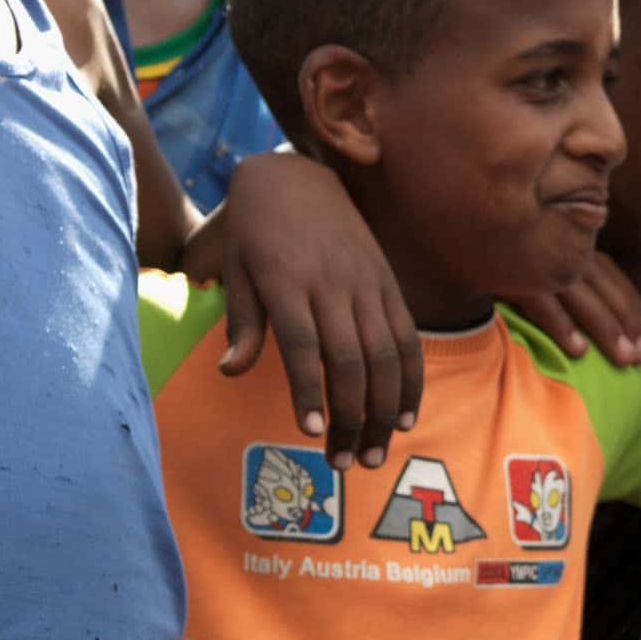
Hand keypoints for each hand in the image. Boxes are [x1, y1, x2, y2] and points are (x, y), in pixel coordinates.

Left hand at [191, 148, 423, 472]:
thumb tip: (230, 372)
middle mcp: (333, 285)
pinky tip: (405, 417)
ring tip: (372, 453)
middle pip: (351, 361)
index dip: (311, 390)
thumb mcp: (237, 269)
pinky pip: (408, 341)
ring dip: (383, 411)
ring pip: (385, 357)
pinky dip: (410, 382)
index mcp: (287, 280)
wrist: (296, 177)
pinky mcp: (390, 288)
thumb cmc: (255, 231)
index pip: (304, 344)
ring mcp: (368, 286)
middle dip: (350, 416)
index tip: (311, 430)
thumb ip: (243, 323)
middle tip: (342, 461)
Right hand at [506, 249, 640, 367]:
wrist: (447, 224)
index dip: (634, 306)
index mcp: (568, 240)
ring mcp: (534, 255)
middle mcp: (557, 245)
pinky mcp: (507, 270)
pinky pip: (540, 301)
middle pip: (604, 287)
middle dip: (627, 323)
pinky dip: (561, 326)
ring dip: (605, 329)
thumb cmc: (498, 244)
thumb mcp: (539, 253)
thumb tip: (597, 304)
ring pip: (580, 295)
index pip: (612, 276)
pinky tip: (578, 351)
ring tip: (625, 359)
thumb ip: (565, 271)